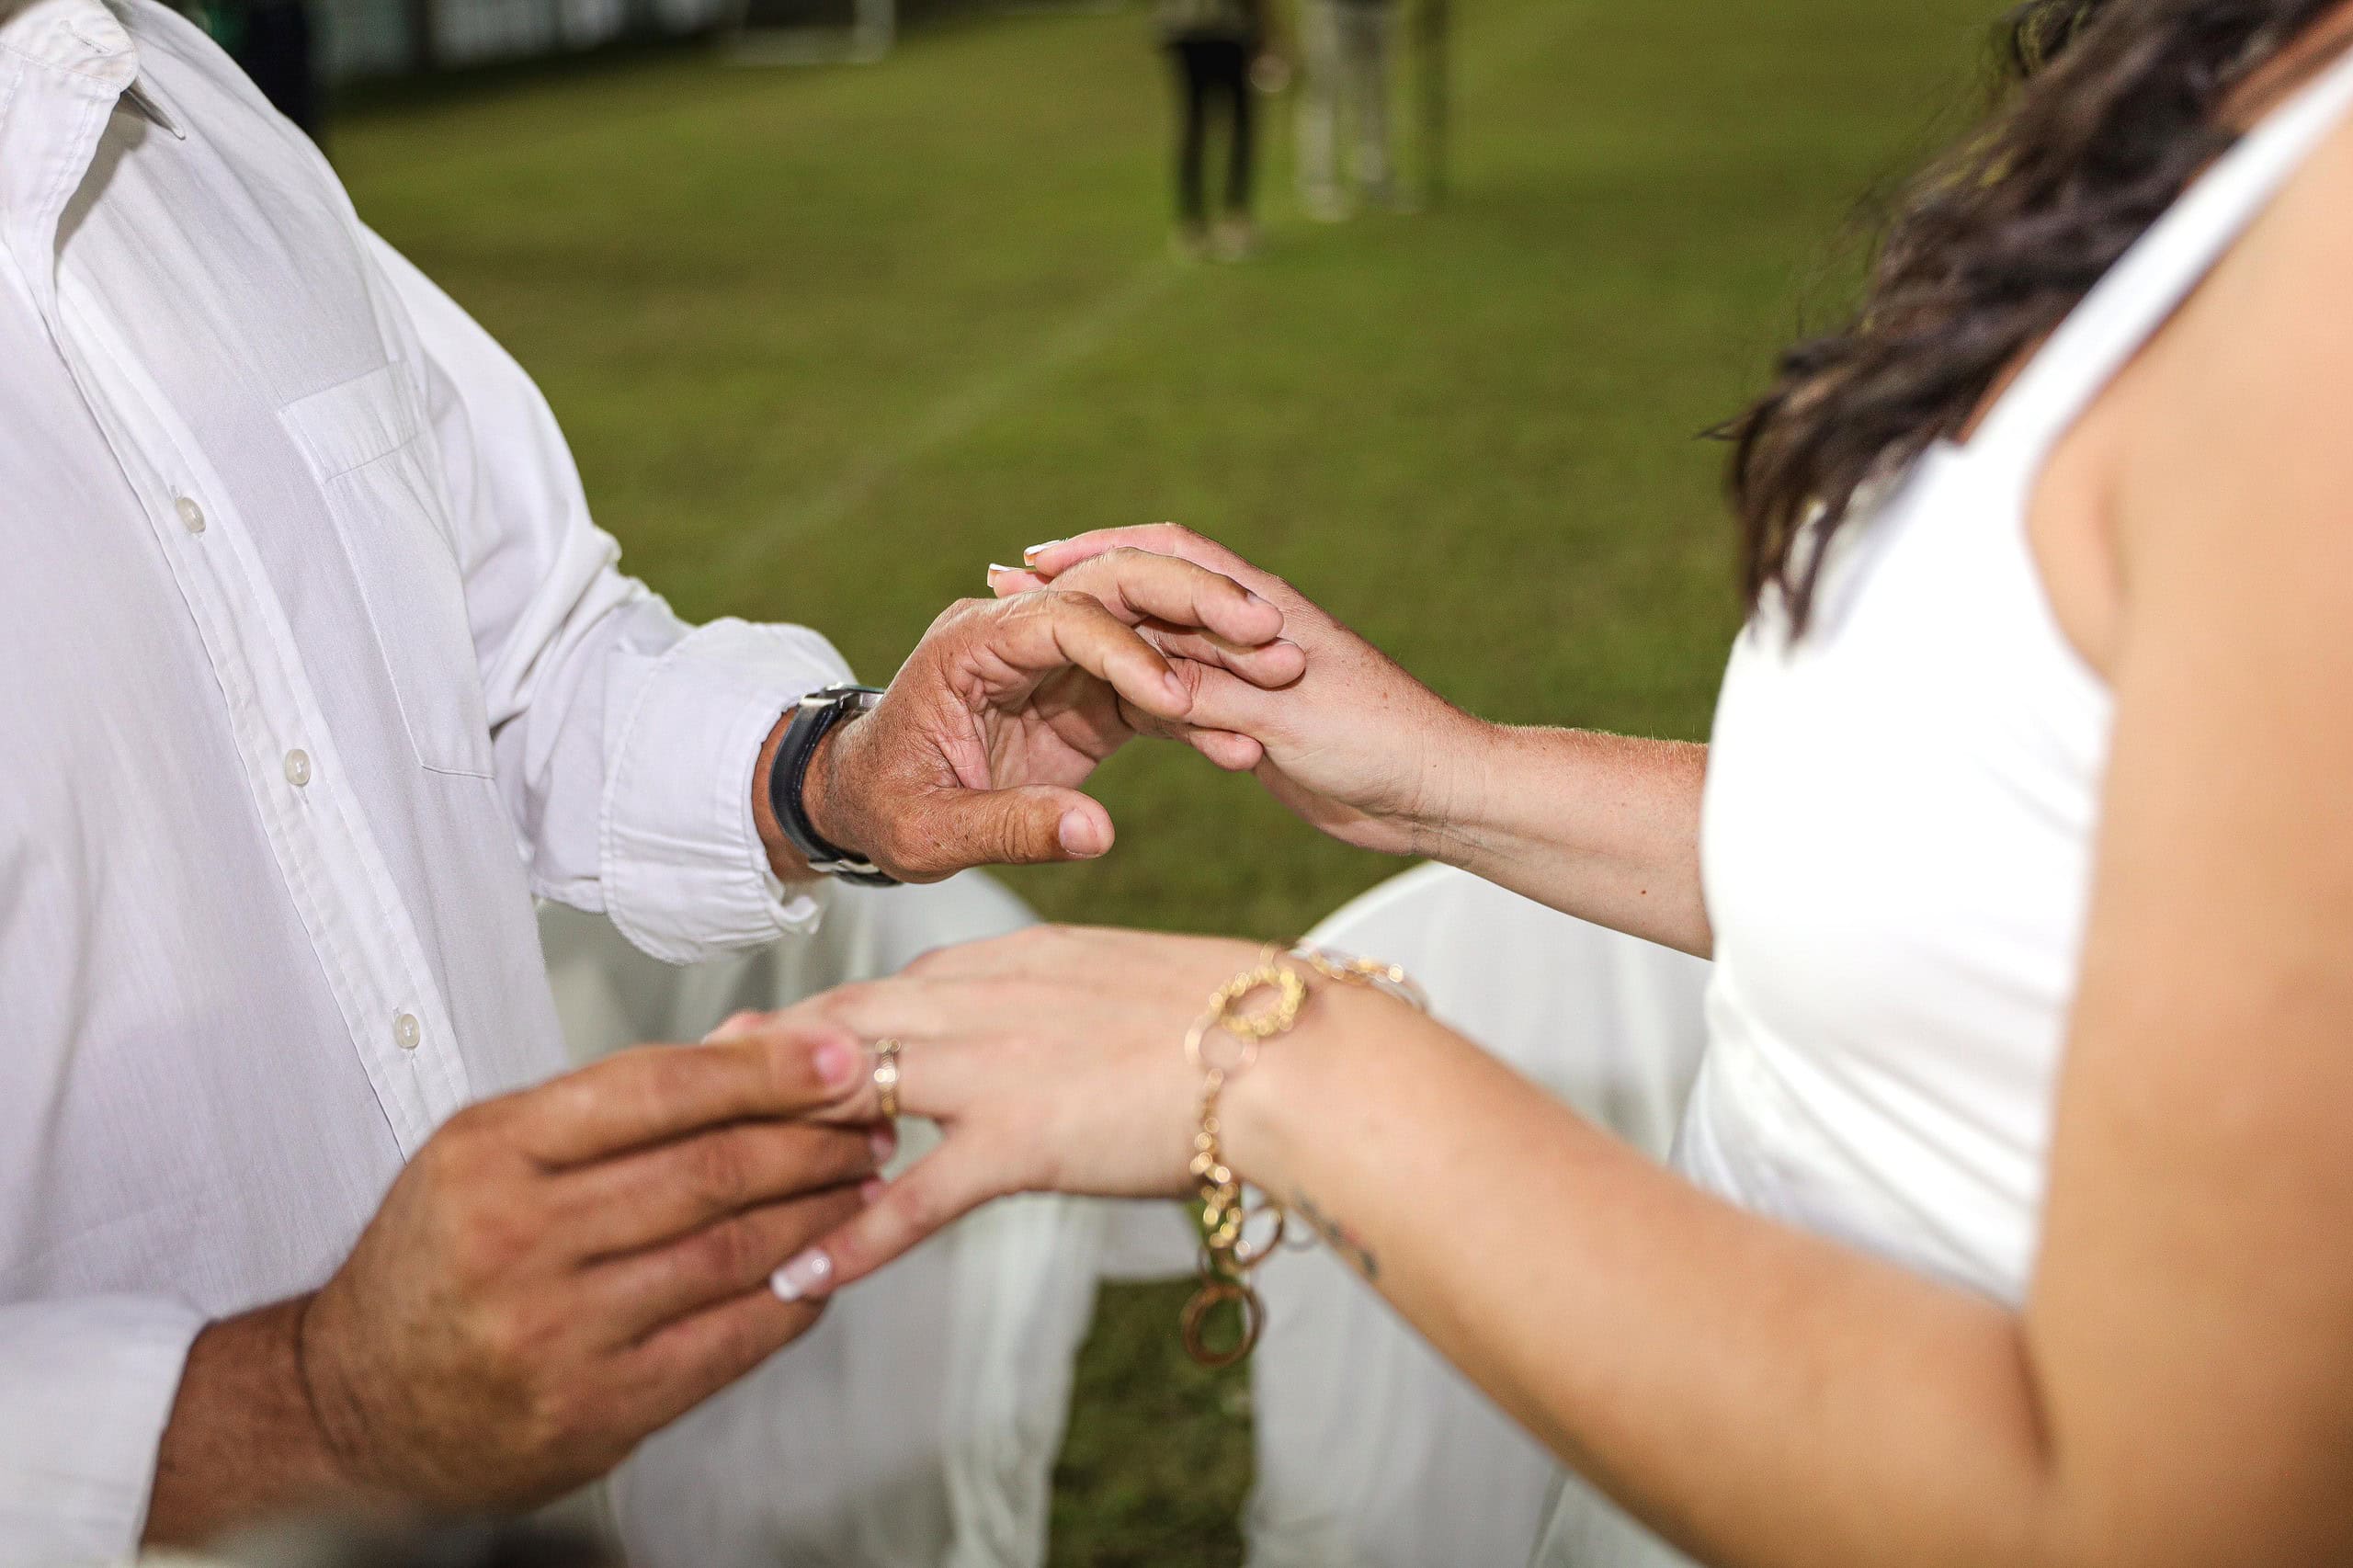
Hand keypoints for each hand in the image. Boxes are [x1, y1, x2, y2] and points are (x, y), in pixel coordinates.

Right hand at [294, 1026, 884, 1511]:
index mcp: (492, 1153)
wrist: (356, 1399)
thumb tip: (748, 1044)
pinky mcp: (596, 1407)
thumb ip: (614, 1102)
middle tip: (868, 1118)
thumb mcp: (490, 1150)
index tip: (837, 1054)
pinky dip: (791, 1297)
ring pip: (730, 1252)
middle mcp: (518, 1238)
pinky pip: (728, 1340)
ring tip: (862, 1182)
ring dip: (818, 1213)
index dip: (764, 1070)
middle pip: (709, 1171)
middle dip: (812, 1139)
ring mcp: (557, 1330)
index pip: (655, 1092)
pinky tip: (820, 1266)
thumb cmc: (435, 1261)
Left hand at [726, 926, 1422, 1294]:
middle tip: (687, 1085)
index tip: (774, 1040)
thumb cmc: (1242, 1021)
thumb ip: (1072, 1007)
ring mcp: (994, 1064)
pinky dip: (848, 1241)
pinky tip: (797, 1279)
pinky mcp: (1018, 1136)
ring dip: (774, 1137)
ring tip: (701, 1173)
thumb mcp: (1135, 986)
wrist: (1295, 1049)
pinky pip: (911, 1195)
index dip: (824, 1023)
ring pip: (849, 1092)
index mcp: (1016, 960)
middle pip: (841, 1025)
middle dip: (760, 1057)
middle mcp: (985, 997)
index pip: (892, 989)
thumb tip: (1061, 1035)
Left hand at [780, 552, 1302, 881]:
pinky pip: (1154, 683)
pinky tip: (1247, 738)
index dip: (1124, 653)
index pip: (1062, 620)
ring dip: (1213, 641)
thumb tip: (1095, 834)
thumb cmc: (885, 811)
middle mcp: (1017, 632)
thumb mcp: (932, 835)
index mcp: (970, 644)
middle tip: (1264, 627)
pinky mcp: (1084, 691)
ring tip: (1283, 666)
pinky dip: (1201, 704)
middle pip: (1116, 586)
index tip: (1175, 699)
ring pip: (1148, 622)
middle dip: (1191, 600)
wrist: (863, 803)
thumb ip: (1011, 828)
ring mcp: (1056, 657)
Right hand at [994, 525, 1485, 855]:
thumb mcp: (1278, 717)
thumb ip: (1205, 690)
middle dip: (1081, 589)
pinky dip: (1136, 692)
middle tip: (1005, 593)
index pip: (1161, 553)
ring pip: (1159, 645)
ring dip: (1103, 641)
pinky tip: (1096, 706)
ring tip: (1032, 645)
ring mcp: (1249, 674)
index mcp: (1258, 608)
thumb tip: (1126, 666)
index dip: (1092, 551)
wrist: (1435, 794)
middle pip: (1149, 593)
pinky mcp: (1253, 718)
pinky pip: (1181, 695)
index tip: (1029, 560)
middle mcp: (1248, 628)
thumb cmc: (1376, 742)